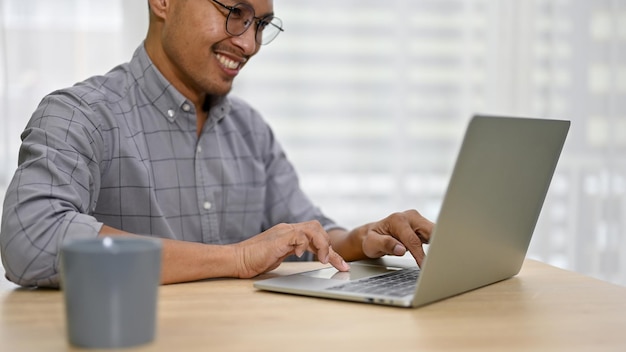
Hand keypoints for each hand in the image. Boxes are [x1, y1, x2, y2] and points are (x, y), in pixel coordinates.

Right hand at [232, 220, 349, 277]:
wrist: (235, 259)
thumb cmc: (253, 260)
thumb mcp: (278, 256)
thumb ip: (291, 251)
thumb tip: (305, 255)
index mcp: (289, 233)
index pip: (315, 235)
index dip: (330, 249)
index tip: (341, 264)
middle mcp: (288, 229)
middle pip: (317, 228)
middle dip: (330, 246)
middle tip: (335, 263)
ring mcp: (284, 232)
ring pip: (313, 228)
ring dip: (323, 245)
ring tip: (323, 260)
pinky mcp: (280, 238)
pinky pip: (300, 235)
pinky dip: (306, 245)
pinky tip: (302, 255)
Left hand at [361, 210, 433, 265]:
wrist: (371, 235)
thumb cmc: (371, 239)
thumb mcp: (372, 243)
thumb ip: (385, 244)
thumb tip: (400, 249)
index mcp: (398, 220)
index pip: (413, 240)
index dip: (420, 255)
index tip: (424, 266)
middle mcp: (410, 217)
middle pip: (430, 231)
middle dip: (437, 245)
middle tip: (440, 261)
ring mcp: (417, 221)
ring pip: (435, 232)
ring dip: (439, 245)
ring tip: (441, 260)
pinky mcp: (422, 227)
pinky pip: (433, 235)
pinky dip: (436, 245)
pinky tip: (438, 255)